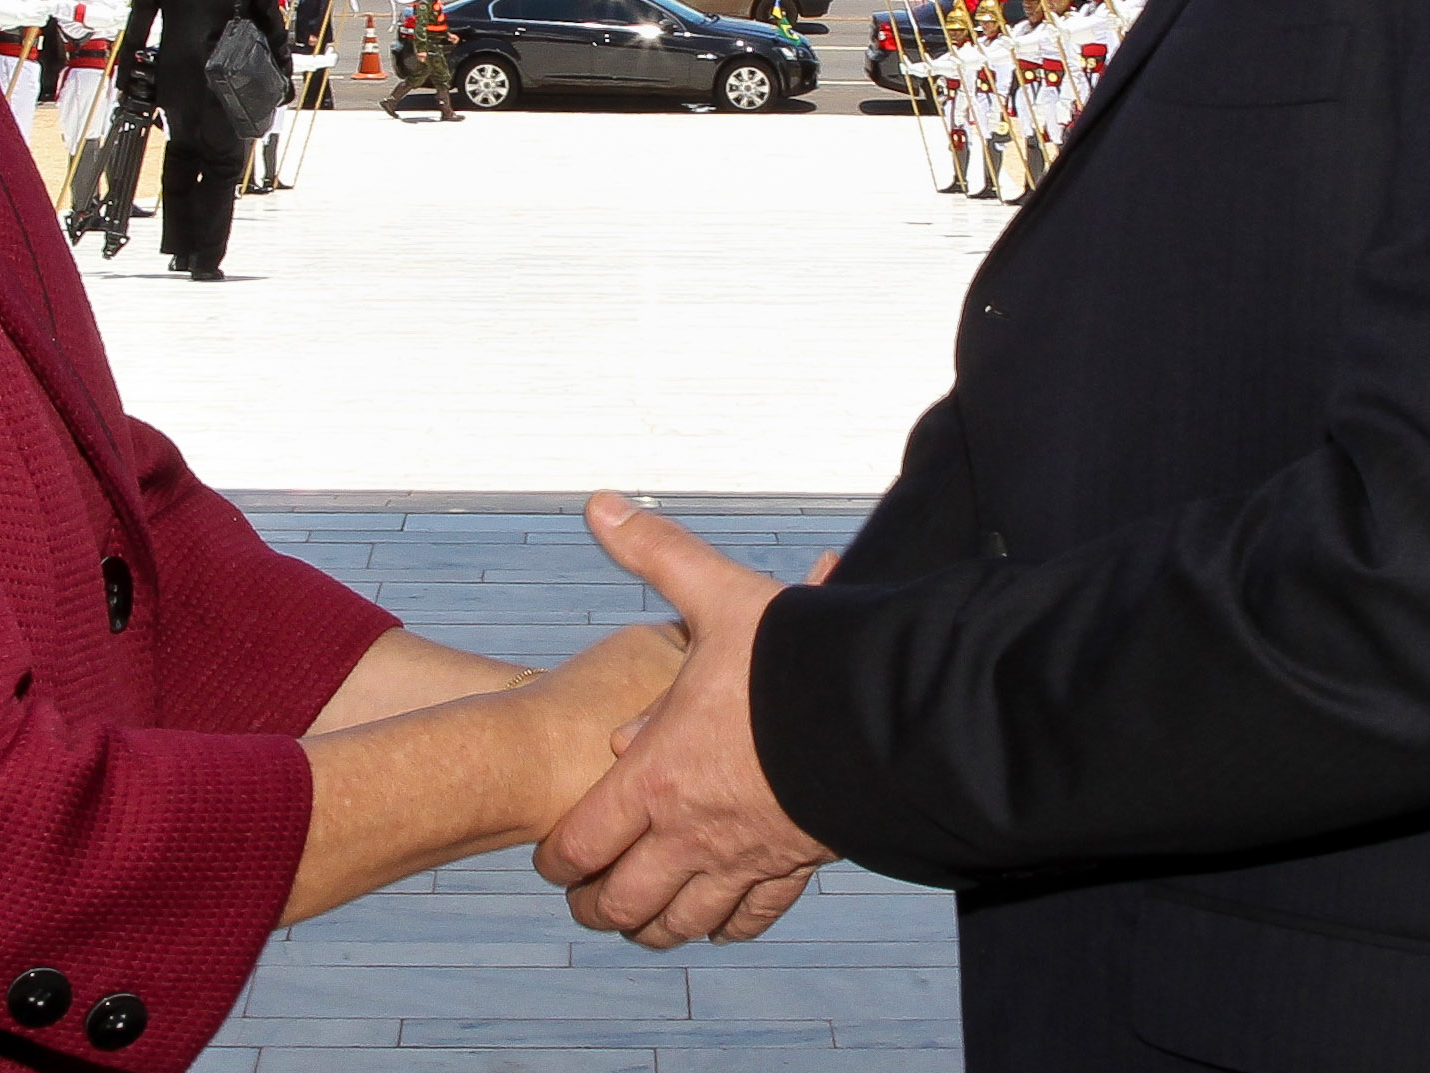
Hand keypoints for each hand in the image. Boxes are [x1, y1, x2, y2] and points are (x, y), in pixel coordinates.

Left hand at [537, 492, 836, 947]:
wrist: (878, 712)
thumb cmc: (791, 656)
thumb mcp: (716, 596)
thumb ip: (654, 553)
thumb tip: (600, 503)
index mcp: (657, 776)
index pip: (583, 844)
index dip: (557, 861)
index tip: (550, 862)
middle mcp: (693, 831)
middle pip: (624, 901)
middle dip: (597, 906)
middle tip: (587, 901)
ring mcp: (745, 857)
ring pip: (683, 922)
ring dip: (654, 925)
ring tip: (640, 919)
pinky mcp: (794, 865)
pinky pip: (751, 918)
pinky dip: (726, 925)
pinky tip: (718, 919)